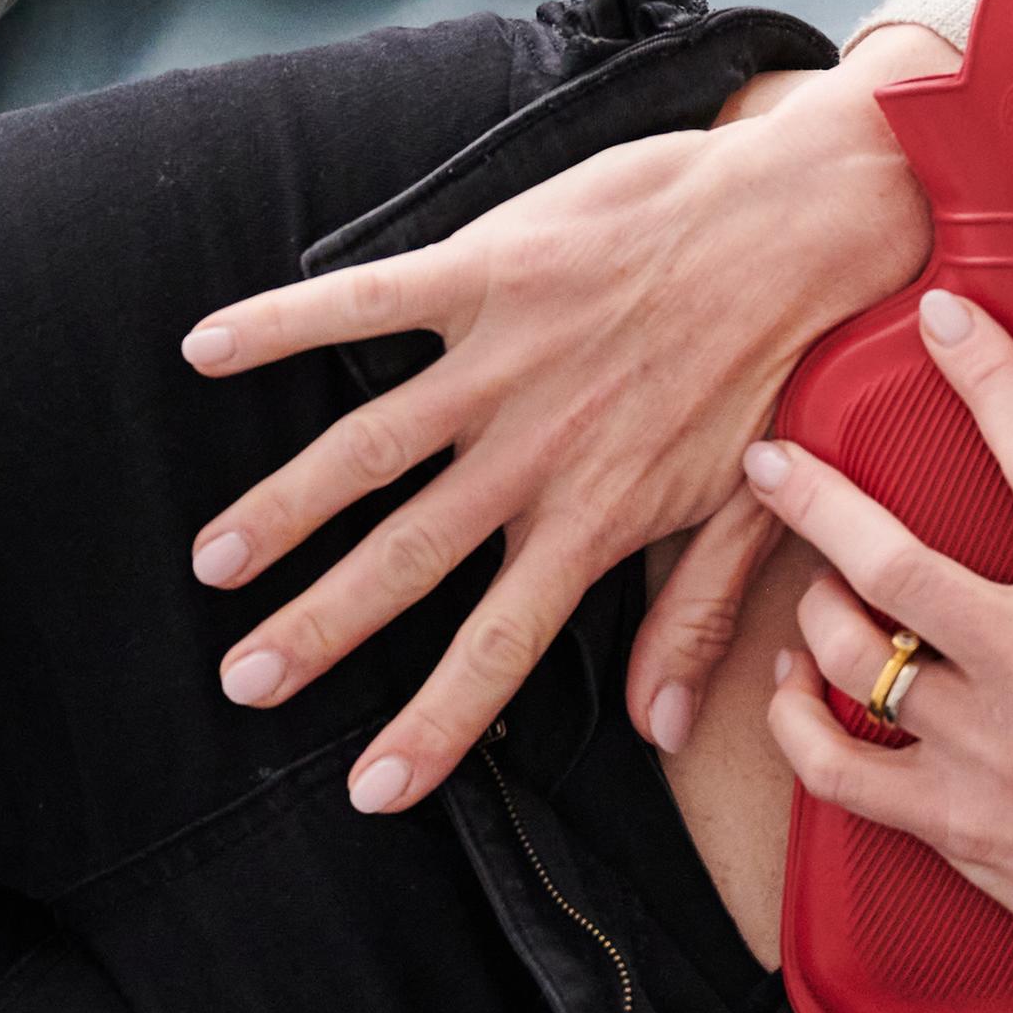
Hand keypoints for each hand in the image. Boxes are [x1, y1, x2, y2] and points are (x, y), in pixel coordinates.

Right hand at [180, 27, 958, 813]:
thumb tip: (656, 730)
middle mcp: (540, 450)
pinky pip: (368, 302)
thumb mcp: (757, 506)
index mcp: (600, 515)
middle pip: (409, 558)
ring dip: (284, 508)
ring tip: (214, 564)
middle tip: (243, 683)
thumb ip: (694, 616)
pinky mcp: (491, 268)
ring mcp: (508, 359)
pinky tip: (205, 349)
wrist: (807, 221)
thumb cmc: (789, 364)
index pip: (503, 644)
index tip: (372, 791)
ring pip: (369, 448)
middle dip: (321, 628)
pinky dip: (285, 321)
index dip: (436, 722)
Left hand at [742, 288, 1012, 1012]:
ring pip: (850, 655)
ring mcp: (984, 750)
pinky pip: (836, 767)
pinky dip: (795, 725)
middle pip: (890, 558)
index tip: (941, 318)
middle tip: (771, 459)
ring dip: (816, 611)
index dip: (984, 375)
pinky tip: (787, 693)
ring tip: (813, 584)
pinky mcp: (955, 824)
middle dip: (816, 498)